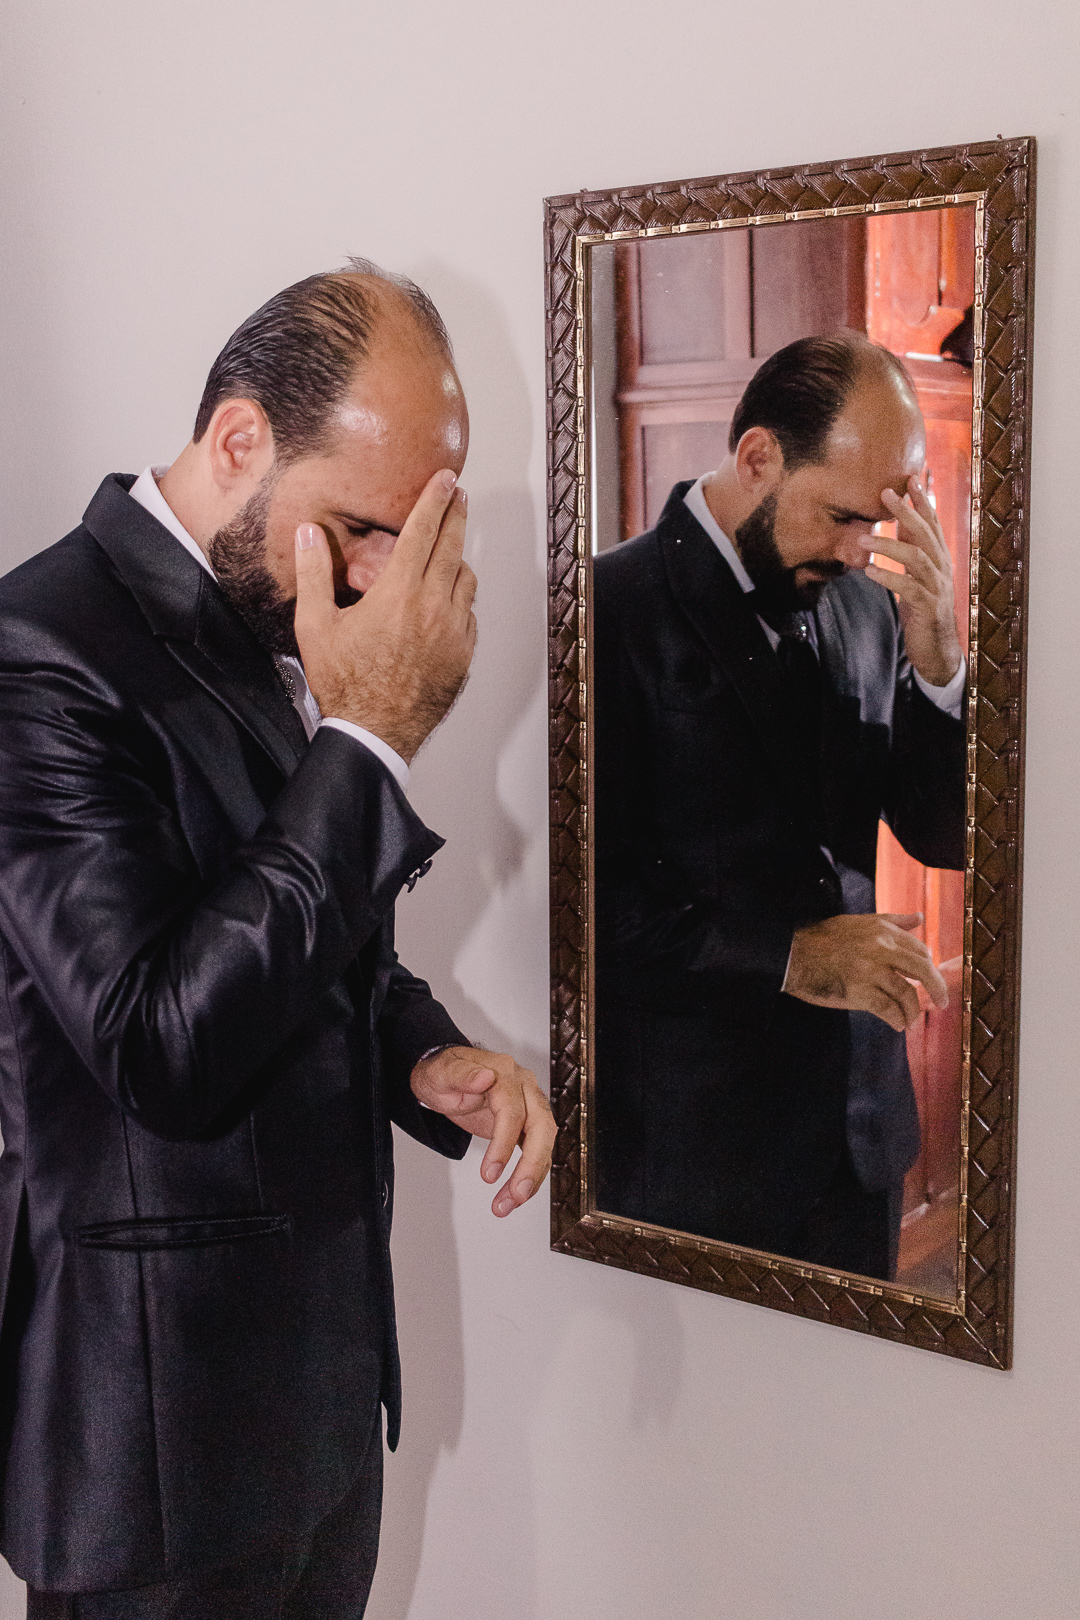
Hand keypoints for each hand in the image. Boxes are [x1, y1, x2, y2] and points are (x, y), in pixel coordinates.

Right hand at [293, 470, 477, 762]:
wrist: (375, 732)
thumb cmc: (344, 683)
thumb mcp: (315, 626)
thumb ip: (313, 574)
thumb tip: (307, 532)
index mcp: (398, 592)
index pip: (424, 531)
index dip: (436, 500)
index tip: (447, 480)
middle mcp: (433, 606)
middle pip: (453, 547)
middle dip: (457, 516)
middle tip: (460, 497)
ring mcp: (453, 632)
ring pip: (465, 581)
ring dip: (458, 560)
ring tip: (449, 551)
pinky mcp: (463, 655)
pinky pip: (468, 616)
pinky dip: (460, 600)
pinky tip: (446, 602)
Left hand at [410, 1046, 555, 1217]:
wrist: (446, 1077)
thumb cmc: (443, 1074)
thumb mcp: (442, 1074)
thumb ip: (462, 1074)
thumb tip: (484, 1076)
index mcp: (504, 1073)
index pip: (513, 1111)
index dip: (504, 1143)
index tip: (489, 1173)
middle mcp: (524, 1088)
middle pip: (541, 1127)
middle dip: (532, 1165)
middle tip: (516, 1195)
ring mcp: (529, 1105)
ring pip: (543, 1144)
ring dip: (531, 1178)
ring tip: (507, 1204)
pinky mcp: (527, 1124)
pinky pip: (537, 1152)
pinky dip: (529, 1176)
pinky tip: (513, 1196)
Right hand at [783, 912, 947, 1032]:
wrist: (792, 955)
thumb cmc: (823, 939)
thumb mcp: (860, 922)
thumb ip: (893, 921)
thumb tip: (919, 918)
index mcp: (882, 931)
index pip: (920, 950)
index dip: (929, 967)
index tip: (929, 980)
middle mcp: (880, 948)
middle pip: (922, 969)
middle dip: (937, 989)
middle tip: (943, 1003)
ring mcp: (869, 971)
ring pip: (906, 993)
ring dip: (912, 1010)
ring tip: (909, 1019)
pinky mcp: (858, 992)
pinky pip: (888, 1009)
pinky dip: (897, 1019)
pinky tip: (897, 1024)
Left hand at [863, 475, 961, 689]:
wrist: (937, 649)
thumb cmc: (924, 610)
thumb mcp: (918, 576)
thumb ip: (913, 552)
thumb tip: (903, 525)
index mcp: (940, 559)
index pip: (933, 523)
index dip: (923, 500)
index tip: (911, 478)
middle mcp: (942, 568)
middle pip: (926, 533)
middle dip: (906, 511)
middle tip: (885, 492)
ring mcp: (937, 587)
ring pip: (916, 558)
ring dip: (889, 545)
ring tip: (864, 539)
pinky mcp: (928, 607)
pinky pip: (908, 588)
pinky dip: (888, 578)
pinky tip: (869, 572)